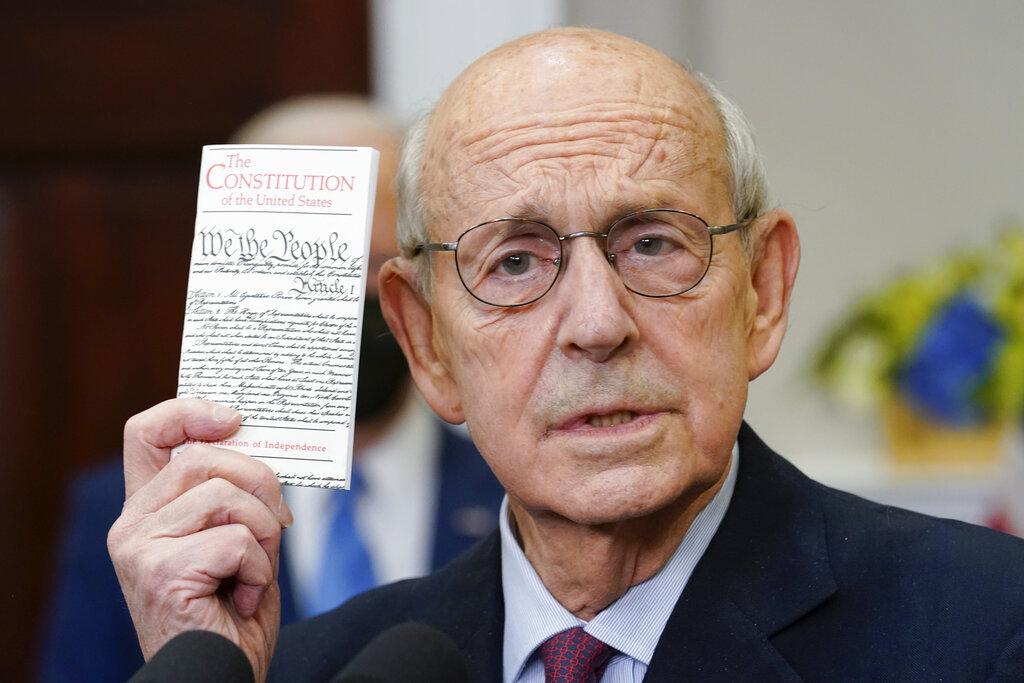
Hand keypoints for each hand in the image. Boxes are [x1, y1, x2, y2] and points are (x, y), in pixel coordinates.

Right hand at [108, 398, 292, 680]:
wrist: (221, 677)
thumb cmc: (232, 614)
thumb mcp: (236, 540)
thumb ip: (233, 495)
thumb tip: (261, 444)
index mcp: (147, 510)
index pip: (146, 433)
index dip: (188, 411)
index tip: (234, 418)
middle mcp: (132, 524)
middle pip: (206, 458)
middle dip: (262, 482)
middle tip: (282, 523)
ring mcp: (140, 548)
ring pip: (226, 495)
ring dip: (265, 533)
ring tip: (256, 573)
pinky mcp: (161, 572)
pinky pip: (237, 540)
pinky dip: (260, 570)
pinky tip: (246, 598)